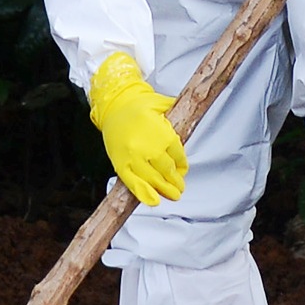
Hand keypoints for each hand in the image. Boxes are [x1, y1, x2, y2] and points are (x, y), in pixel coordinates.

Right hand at [89, 50, 187, 204]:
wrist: (112, 107)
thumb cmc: (136, 106)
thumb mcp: (162, 104)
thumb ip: (178, 110)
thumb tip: (192, 110)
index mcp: (161, 134)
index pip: (178, 156)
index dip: (182, 165)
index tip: (183, 169)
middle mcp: (148, 147)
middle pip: (167, 170)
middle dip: (175, 181)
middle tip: (180, 188)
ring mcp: (133, 158)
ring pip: (153, 179)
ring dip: (164, 190)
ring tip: (172, 195)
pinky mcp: (120, 164)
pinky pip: (132, 182)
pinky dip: (143, 194)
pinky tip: (153, 201)